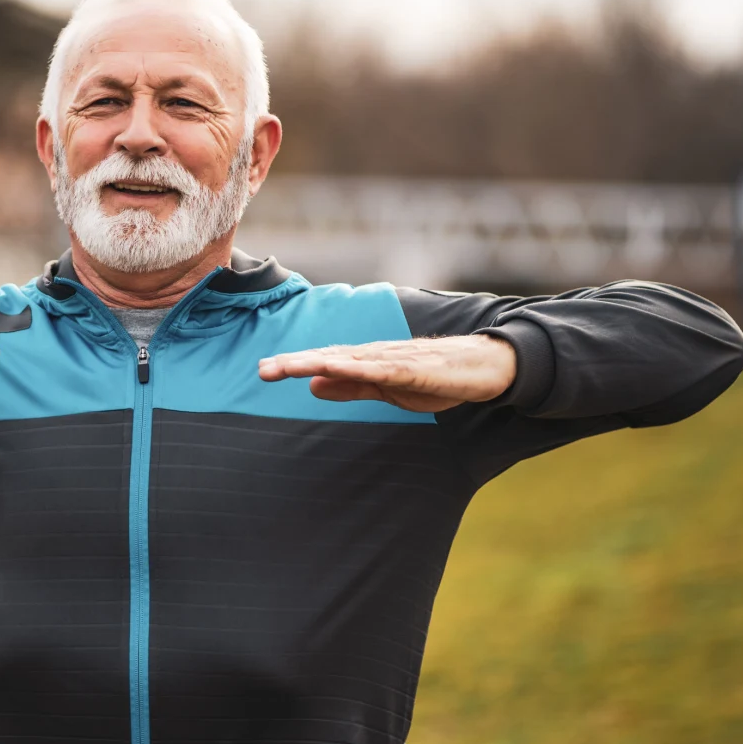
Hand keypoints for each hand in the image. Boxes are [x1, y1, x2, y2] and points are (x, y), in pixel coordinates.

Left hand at [257, 335, 516, 412]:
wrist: (480, 368)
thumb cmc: (433, 376)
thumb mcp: (385, 388)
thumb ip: (350, 386)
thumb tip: (314, 385)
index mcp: (366, 361)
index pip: (323, 361)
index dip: (294, 365)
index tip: (264, 369)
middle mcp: (374, 354)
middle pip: (328, 357)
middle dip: (295, 363)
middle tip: (262, 369)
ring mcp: (393, 360)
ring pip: (348, 360)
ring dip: (317, 361)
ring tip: (289, 367)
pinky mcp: (412, 370)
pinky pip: (380, 370)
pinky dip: (357, 368)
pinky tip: (336, 368)